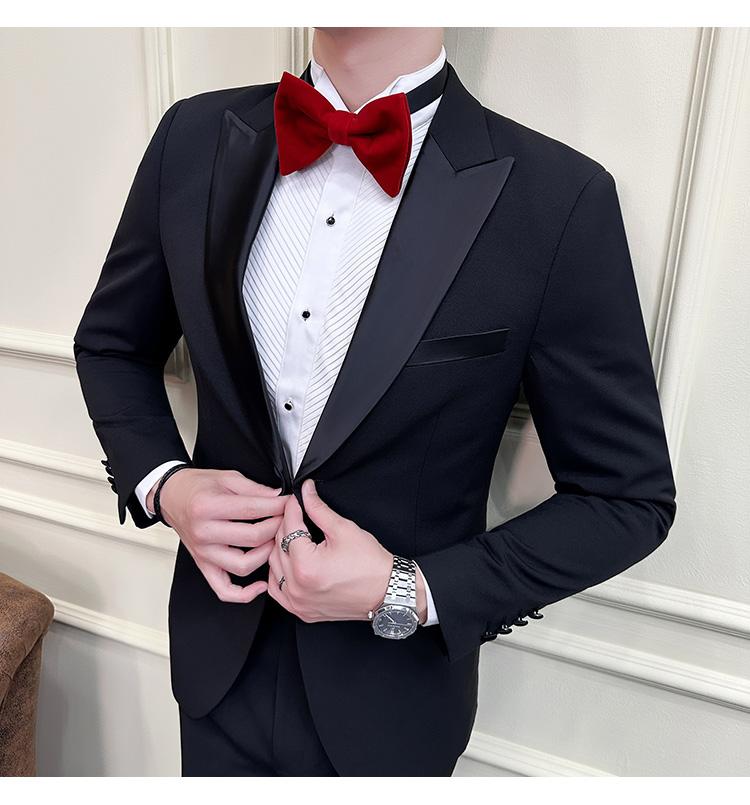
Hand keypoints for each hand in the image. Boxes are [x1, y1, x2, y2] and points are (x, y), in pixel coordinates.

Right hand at [152, 468, 288, 603]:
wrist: (172, 496)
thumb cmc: (197, 486)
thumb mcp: (227, 477)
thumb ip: (254, 488)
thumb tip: (277, 497)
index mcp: (208, 507)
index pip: (253, 510)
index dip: (277, 506)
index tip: (289, 503)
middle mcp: (204, 532)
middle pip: (252, 538)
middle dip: (277, 527)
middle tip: (286, 519)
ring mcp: (204, 553)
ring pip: (243, 565)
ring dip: (266, 555)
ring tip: (275, 541)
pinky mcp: (204, 565)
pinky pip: (223, 589)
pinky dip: (244, 594)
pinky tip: (261, 585)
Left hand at [267, 479, 426, 622]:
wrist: (386, 592)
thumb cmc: (371, 565)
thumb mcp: (344, 529)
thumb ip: (319, 509)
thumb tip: (306, 492)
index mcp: (306, 566)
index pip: (289, 527)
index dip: (293, 508)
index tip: (297, 498)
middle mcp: (297, 587)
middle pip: (278, 545)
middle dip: (286, 525)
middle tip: (297, 513)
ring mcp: (298, 602)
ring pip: (273, 567)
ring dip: (280, 548)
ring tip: (294, 535)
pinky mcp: (302, 611)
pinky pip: (277, 590)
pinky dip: (279, 574)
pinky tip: (288, 562)